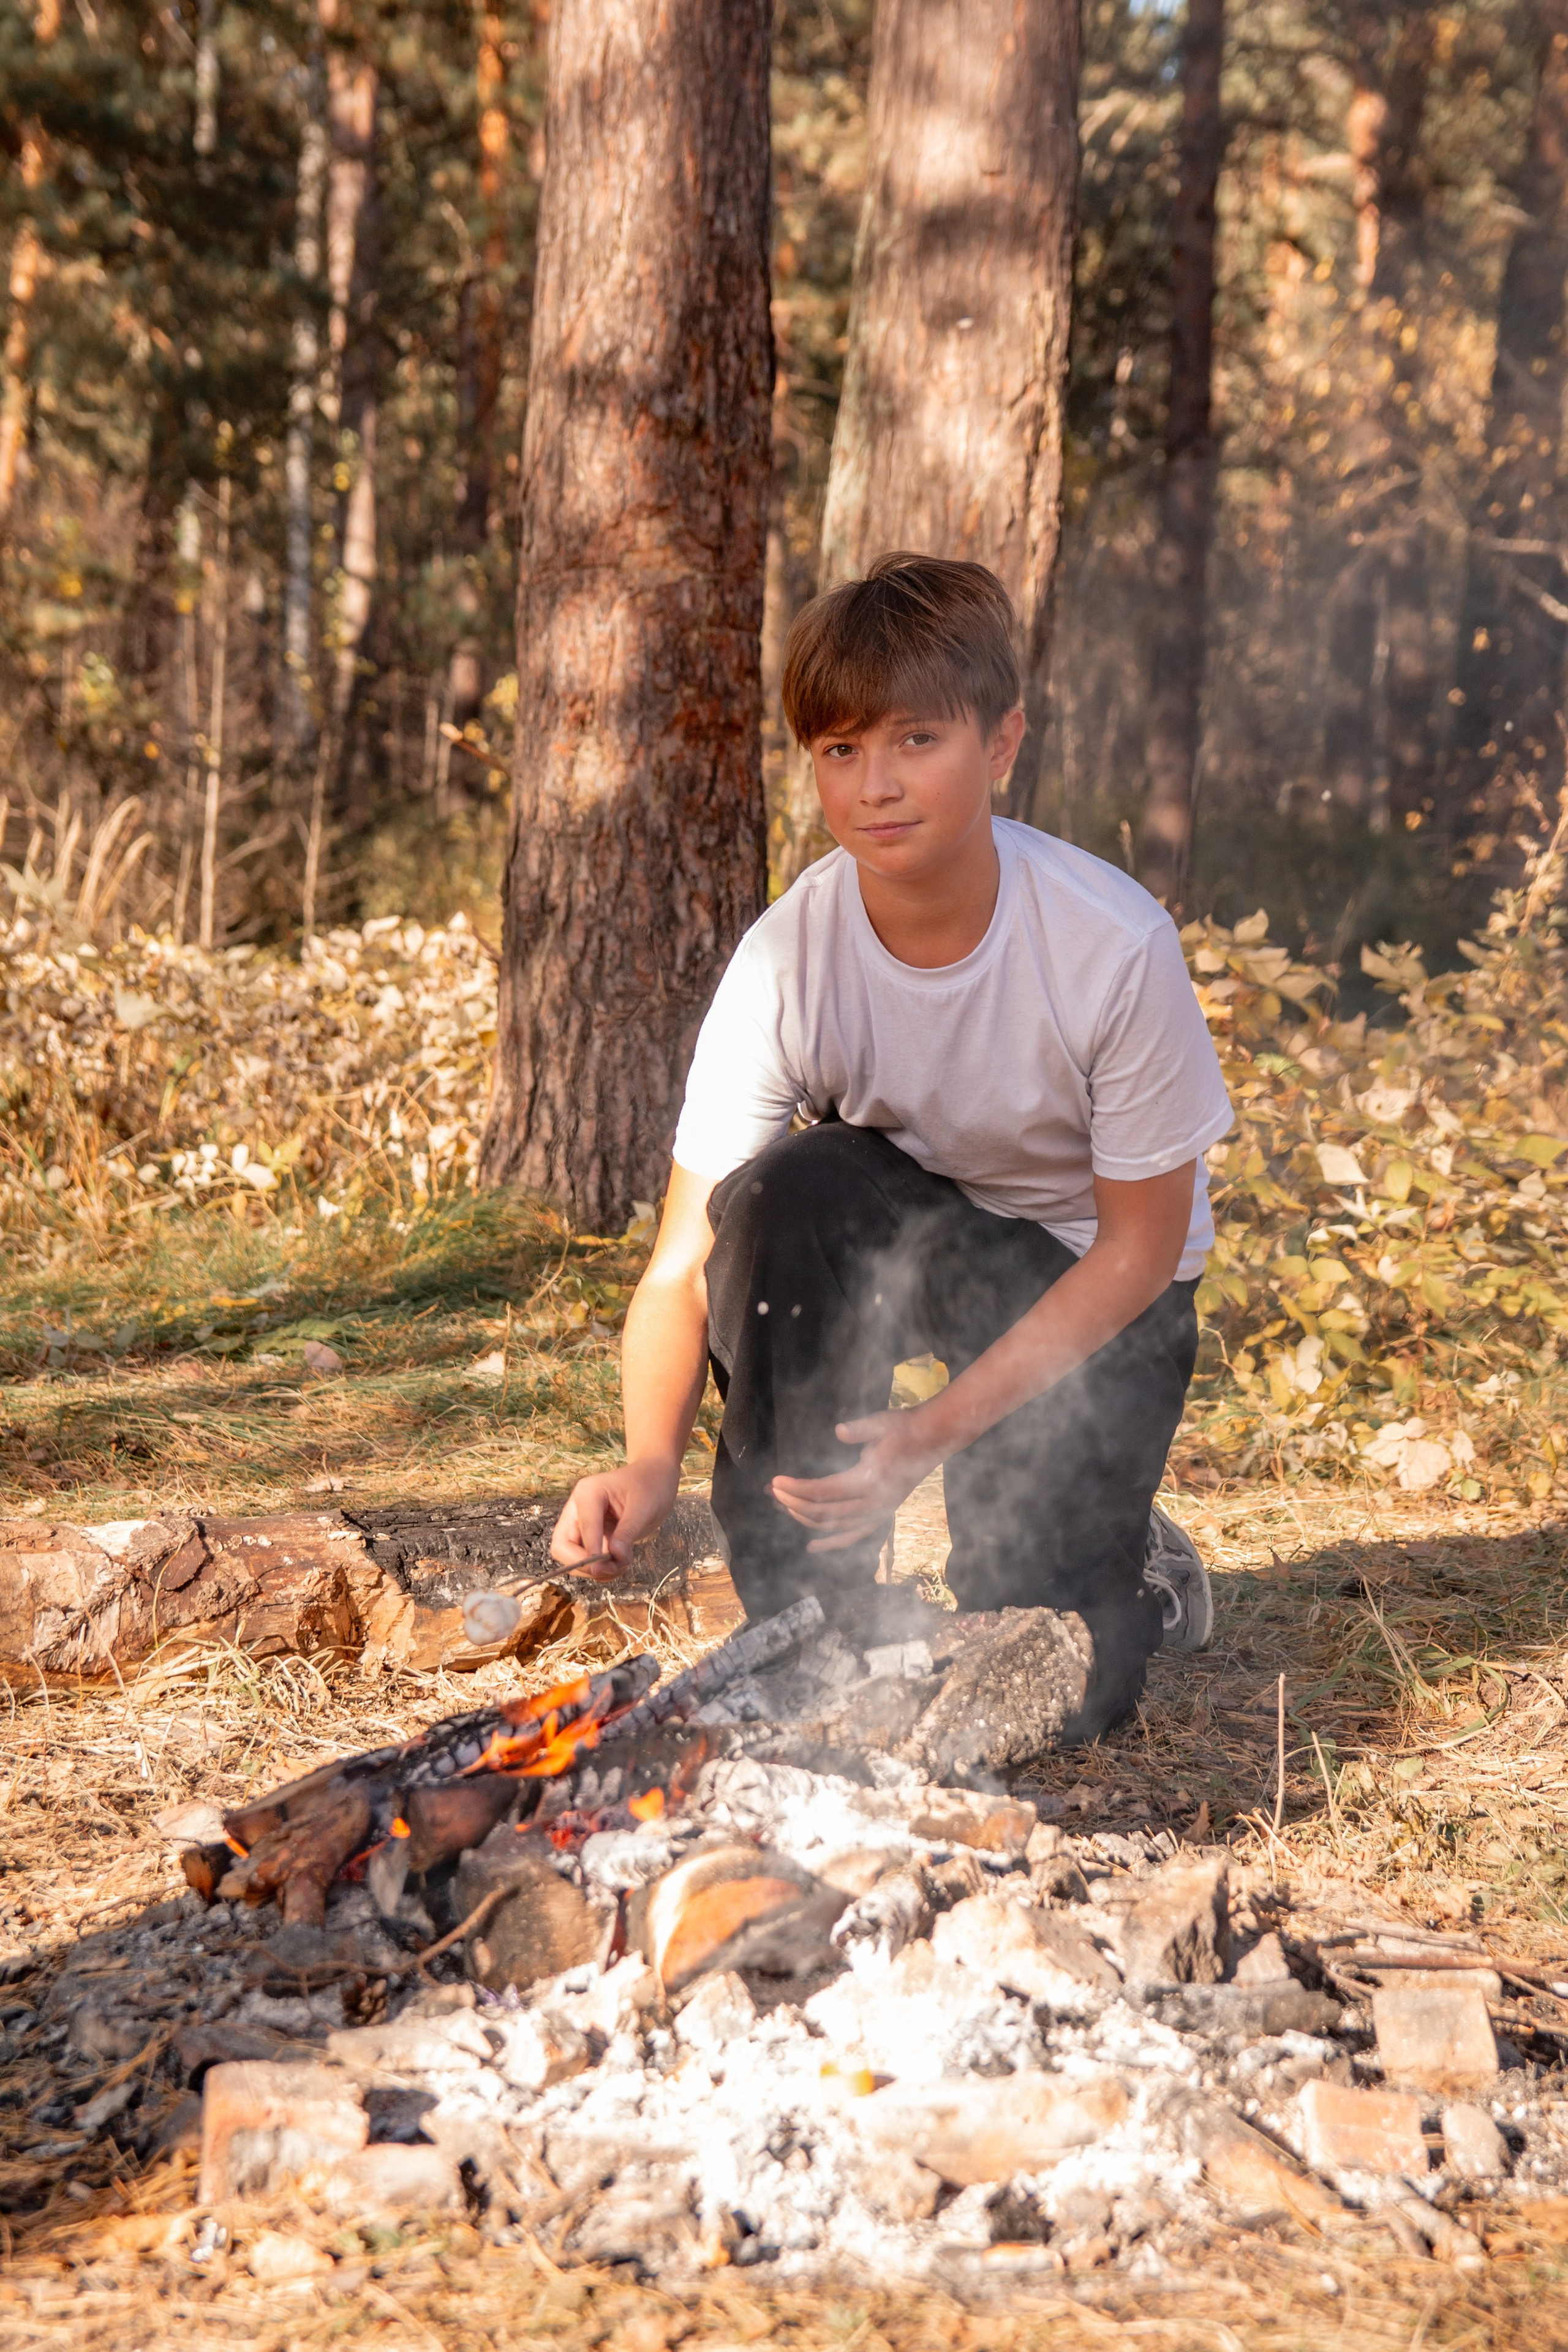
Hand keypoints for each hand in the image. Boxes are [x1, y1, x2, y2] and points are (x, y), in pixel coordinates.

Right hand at [551, 1458, 679, 1580]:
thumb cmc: (650, 1486)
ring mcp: (581, 1522)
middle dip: (584, 1564)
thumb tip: (614, 1557)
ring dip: (594, 1569)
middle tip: (612, 1569)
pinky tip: (620, 1563)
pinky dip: (600, 1568)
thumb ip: (626, 1533)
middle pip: (562, 1546)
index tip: (605, 1568)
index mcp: (588, 1493)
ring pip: (571, 1557)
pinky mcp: (589, 1535)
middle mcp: (578, 1508)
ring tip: (622, 1564)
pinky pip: (585, 1559)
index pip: (583, 1528)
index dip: (591, 1552)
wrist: (655, 1479)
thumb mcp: (643, 1509)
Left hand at [769, 1409, 938, 1553]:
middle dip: (793, 1503)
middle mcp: (874, 1503)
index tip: (775, 1481)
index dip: (797, 1488)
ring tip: (782, 1507)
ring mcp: (879, 1512)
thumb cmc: (904, 1428)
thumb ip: (859, 1430)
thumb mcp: (881, 1423)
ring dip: (805, 1519)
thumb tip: (839, 1431)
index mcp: (870, 1480)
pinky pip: (854, 1536)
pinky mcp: (882, 1515)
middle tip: (772, 1491)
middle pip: (825, 1512)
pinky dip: (833, 1543)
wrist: (932, 1439)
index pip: (824, 1491)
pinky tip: (813, 1547)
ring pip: (835, 1526)